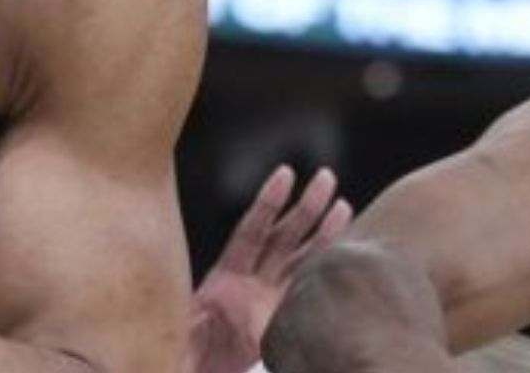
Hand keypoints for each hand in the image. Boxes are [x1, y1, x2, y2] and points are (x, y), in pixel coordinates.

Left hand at [184, 167, 352, 372]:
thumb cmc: (186, 359)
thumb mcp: (186, 338)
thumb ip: (202, 326)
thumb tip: (226, 313)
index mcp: (225, 280)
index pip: (251, 233)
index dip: (267, 203)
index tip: (285, 175)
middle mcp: (248, 284)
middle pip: (282, 238)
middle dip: (305, 208)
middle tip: (327, 177)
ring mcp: (266, 301)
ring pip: (300, 260)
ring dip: (322, 234)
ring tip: (344, 205)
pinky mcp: (279, 322)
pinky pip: (306, 292)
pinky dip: (325, 274)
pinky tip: (344, 258)